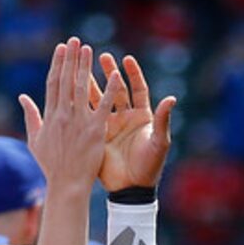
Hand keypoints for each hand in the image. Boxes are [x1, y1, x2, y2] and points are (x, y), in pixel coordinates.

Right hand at [20, 38, 116, 196]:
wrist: (66, 185)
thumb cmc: (51, 165)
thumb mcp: (35, 140)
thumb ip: (30, 116)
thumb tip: (22, 97)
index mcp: (50, 116)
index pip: (53, 83)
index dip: (57, 64)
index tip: (61, 48)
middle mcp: (63, 115)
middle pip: (66, 80)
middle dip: (70, 58)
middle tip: (74, 40)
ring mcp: (79, 122)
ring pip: (82, 87)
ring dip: (85, 66)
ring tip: (88, 48)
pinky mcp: (95, 130)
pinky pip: (104, 105)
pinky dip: (109, 89)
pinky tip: (114, 73)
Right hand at [94, 52, 176, 193]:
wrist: (132, 188)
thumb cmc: (150, 166)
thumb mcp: (159, 142)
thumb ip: (163, 120)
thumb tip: (171, 99)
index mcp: (141, 116)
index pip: (137, 88)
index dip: (132, 73)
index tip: (126, 59)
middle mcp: (125, 118)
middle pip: (116, 89)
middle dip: (109, 72)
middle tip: (100, 56)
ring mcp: (110, 126)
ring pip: (99, 100)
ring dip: (91, 85)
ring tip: (81, 68)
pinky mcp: (97, 137)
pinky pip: (88, 118)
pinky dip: (81, 106)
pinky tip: (72, 92)